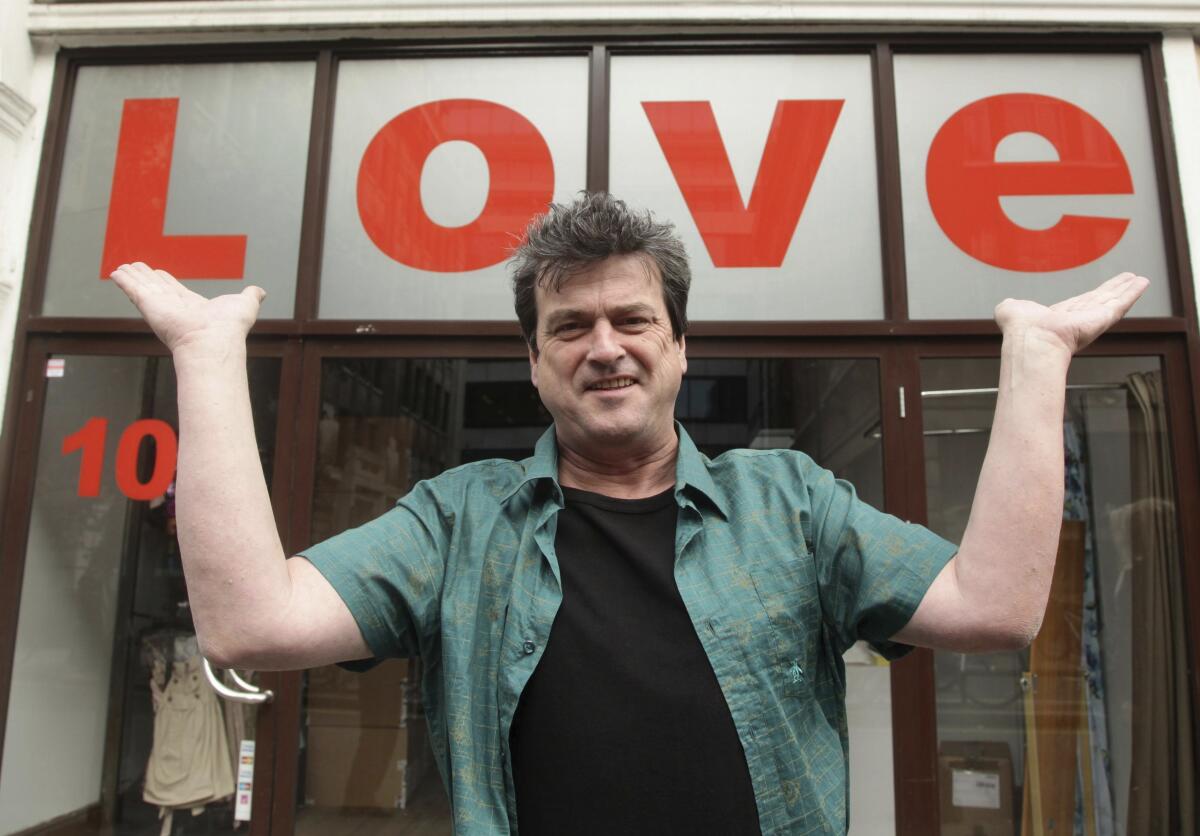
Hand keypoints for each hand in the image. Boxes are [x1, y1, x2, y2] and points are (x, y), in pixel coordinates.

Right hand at [110, 262, 264, 355]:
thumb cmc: (230, 328)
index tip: (158, 273)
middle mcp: (174, 307)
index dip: (166, 280)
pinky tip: (115, 273)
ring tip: (121, 267)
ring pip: (143, 287)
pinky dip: (124, 281)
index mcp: (193, 307)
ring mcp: (160, 307)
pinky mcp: (149, 305)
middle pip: (156, 288)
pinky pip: (133, 289)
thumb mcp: (244, 304)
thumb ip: (250, 296)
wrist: (214, 342)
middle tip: (135, 267)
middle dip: (145, 277)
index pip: (175, 290)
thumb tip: (260, 291)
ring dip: (132, 277)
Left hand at [994, 272, 1149, 355]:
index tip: (1102, 290)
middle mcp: (1077, 319)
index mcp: (1058, 318)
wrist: (1032, 340)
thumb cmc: (1020, 330)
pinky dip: (1133, 292)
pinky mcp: (1103, 317)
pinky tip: (1142, 282)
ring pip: (1113, 300)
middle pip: (1100, 300)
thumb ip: (1011, 305)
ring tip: (1140, 279)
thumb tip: (1007, 304)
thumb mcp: (1011, 310)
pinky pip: (1121, 302)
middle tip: (1128, 280)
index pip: (1079, 304)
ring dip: (1127, 289)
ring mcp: (1092, 319)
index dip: (1091, 296)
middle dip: (1114, 290)